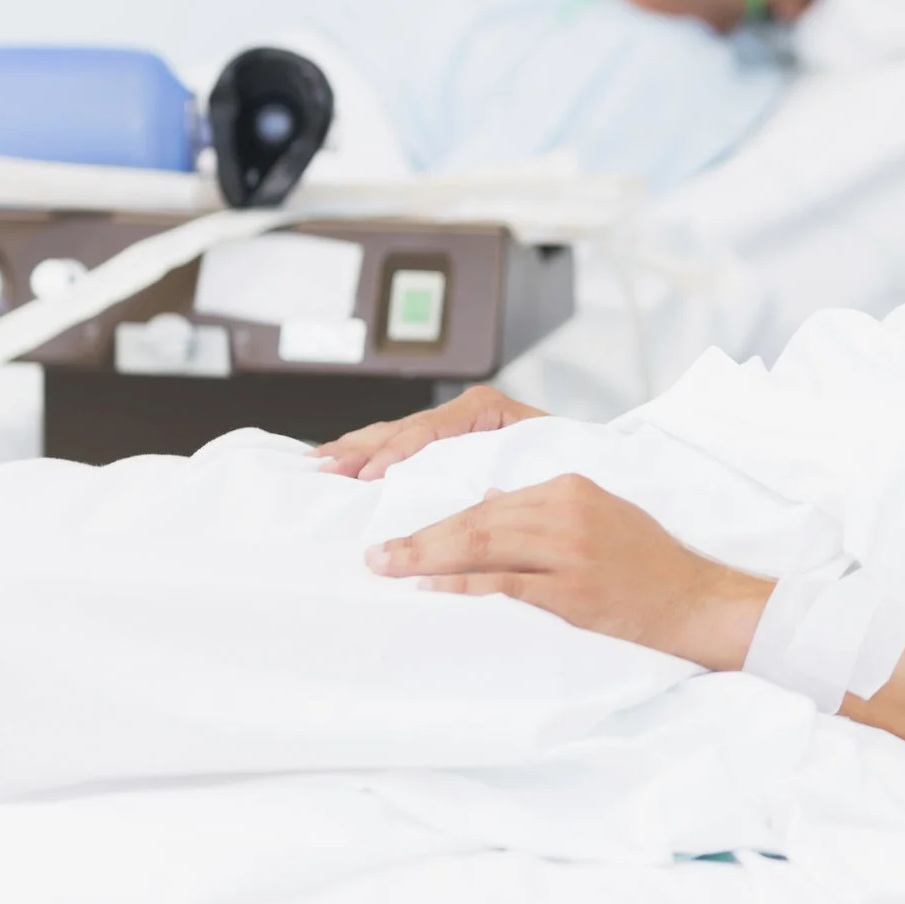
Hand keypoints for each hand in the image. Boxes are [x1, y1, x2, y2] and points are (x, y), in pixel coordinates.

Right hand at [314, 383, 546, 478]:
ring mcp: (450, 425)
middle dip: (362, 448)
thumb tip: (468, 494)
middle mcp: (464, 412)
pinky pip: (399, 443)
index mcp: (486, 409)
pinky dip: (368, 453)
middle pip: (402, 427)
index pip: (430, 428)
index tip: (370, 475)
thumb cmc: (565, 462)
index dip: (398, 452)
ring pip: (393, 433)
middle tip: (324, 466)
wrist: (584, 461)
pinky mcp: (443, 441)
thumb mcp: (536, 465)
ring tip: (320, 462)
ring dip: (356, 449)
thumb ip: (499, 473)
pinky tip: (340, 460)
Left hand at [364, 475, 770, 668]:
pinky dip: (463, 586)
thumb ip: (546, 512)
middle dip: (421, 538)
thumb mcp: (600, 518)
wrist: (698, 602)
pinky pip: (506, 585)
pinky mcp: (573, 591)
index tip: (403, 536)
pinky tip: (431, 591)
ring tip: (389, 570)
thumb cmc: (649, 565)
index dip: (441, 519)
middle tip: (378, 555)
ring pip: (483, 546)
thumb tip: (488, 508)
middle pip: (477, 520)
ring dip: (428, 559)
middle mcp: (567, 510)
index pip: (490, 502)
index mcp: (570, 487)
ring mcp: (570, 550)